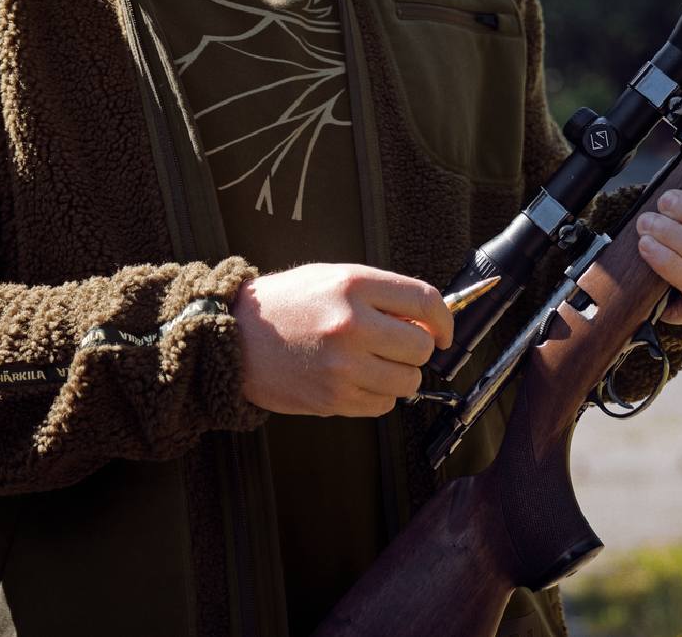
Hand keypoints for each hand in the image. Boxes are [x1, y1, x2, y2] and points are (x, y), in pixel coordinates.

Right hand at [229, 263, 453, 416]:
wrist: (236, 338)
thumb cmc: (288, 304)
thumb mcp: (332, 277)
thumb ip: (379, 294)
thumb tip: (427, 321)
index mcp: (353, 285)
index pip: (425, 301)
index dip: (444, 320)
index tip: (442, 331)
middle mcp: (352, 324)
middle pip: (420, 347)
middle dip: (416, 348)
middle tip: (395, 344)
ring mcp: (343, 366)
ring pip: (408, 381)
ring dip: (399, 374)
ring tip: (372, 362)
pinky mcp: (335, 399)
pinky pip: (383, 404)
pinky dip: (378, 394)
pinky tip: (354, 378)